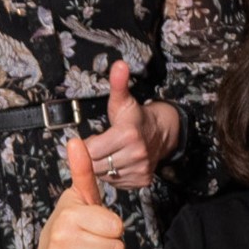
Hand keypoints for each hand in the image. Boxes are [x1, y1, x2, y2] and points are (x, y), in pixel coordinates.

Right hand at [39, 139, 126, 248]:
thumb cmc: (75, 223)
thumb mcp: (82, 197)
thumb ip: (83, 171)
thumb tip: (75, 141)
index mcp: (70, 214)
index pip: (116, 226)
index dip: (112, 226)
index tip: (97, 223)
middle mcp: (61, 237)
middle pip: (116, 248)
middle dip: (110, 245)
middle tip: (93, 240)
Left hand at [80, 60, 177, 189]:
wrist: (160, 132)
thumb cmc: (134, 117)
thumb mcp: (122, 100)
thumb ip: (117, 83)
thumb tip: (119, 64)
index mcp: (128, 135)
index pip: (91, 150)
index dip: (87, 145)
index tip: (92, 139)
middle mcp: (136, 154)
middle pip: (96, 165)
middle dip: (93, 156)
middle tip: (100, 146)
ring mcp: (141, 169)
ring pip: (104, 176)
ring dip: (102, 166)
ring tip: (110, 153)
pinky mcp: (142, 181)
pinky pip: (115, 183)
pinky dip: (112, 175)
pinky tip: (117, 162)